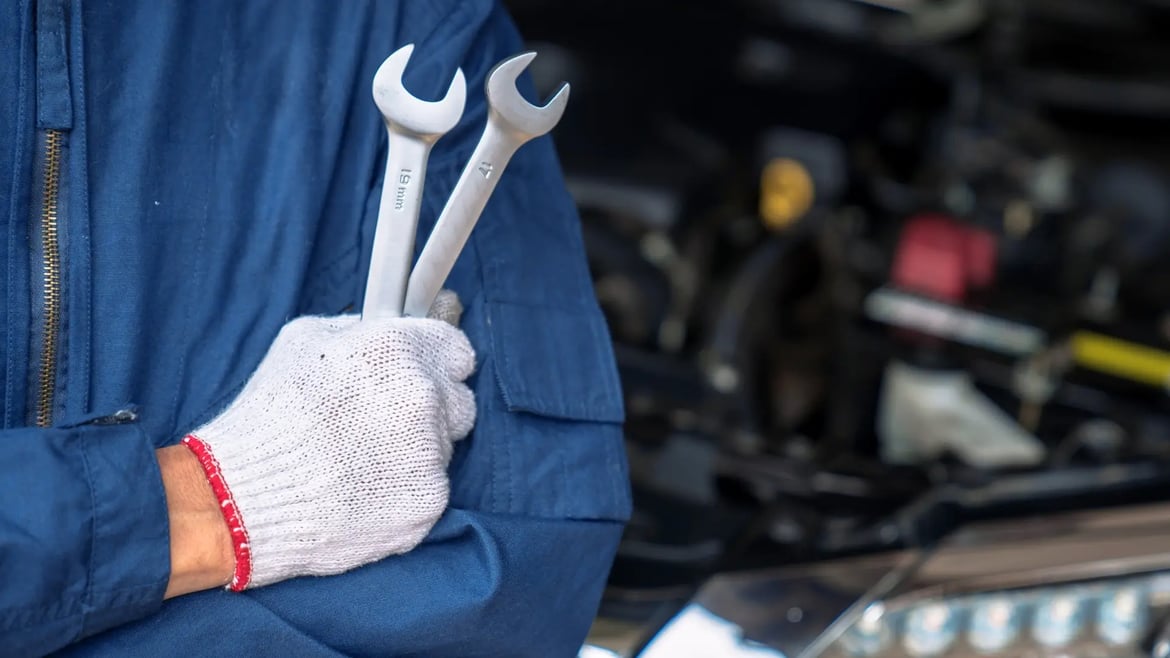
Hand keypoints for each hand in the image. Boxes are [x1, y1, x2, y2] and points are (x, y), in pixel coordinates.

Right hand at [181, 292, 475, 589]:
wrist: (245, 496)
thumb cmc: (269, 416)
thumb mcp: (301, 341)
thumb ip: (359, 330)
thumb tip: (389, 327)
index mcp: (396, 349)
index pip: (457, 351)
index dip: (440, 365)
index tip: (427, 377)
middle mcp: (422, 395)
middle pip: (458, 402)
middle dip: (430, 411)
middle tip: (381, 427)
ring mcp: (430, 451)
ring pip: (444, 448)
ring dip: (415, 452)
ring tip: (361, 462)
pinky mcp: (428, 499)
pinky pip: (431, 488)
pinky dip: (406, 491)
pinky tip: (365, 492)